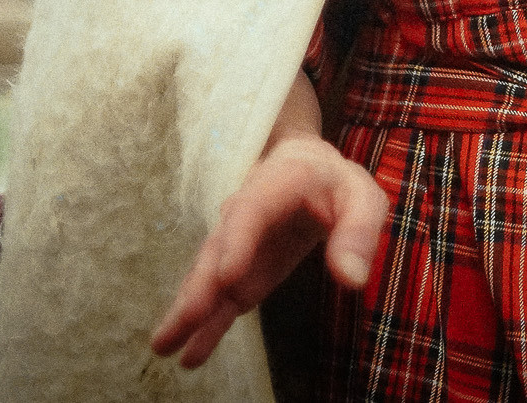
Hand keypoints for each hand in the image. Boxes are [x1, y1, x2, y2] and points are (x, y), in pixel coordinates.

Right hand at [148, 135, 388, 370]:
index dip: (237, 242)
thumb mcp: (362, 197)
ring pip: (208, 278)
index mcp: (276, 184)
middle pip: (217, 250)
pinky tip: (189, 354)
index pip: (252, 210)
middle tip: (183, 320)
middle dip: (199, 287)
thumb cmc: (335, 183)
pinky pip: (220, 299)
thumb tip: (352, 278)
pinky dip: (206, 325)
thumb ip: (358, 231)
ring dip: (188, 311)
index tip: (226, 277)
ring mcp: (236, 246)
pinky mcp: (239, 274)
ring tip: (165, 345)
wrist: (305, 171)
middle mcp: (243, 216)